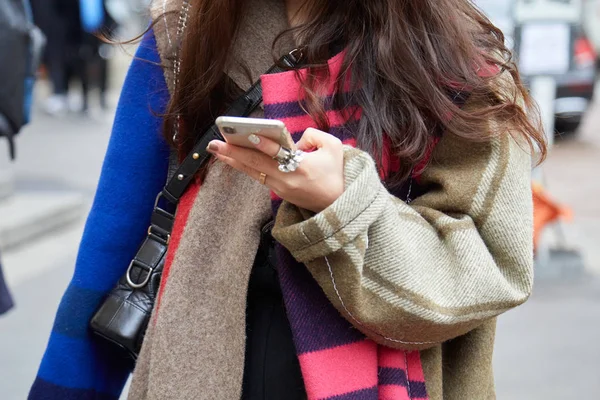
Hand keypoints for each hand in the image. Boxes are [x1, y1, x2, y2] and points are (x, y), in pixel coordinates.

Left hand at [207, 128, 344, 212]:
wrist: (338, 206)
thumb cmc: (337, 174)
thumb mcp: (334, 147)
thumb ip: (314, 135)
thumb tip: (293, 139)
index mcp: (302, 167)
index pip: (278, 153)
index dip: (264, 144)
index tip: (250, 135)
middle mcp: (286, 179)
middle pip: (256, 164)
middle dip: (234, 152)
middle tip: (214, 144)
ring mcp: (280, 188)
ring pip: (253, 171)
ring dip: (234, 160)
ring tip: (216, 150)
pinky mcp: (278, 192)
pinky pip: (258, 176)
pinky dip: (245, 166)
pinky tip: (233, 159)